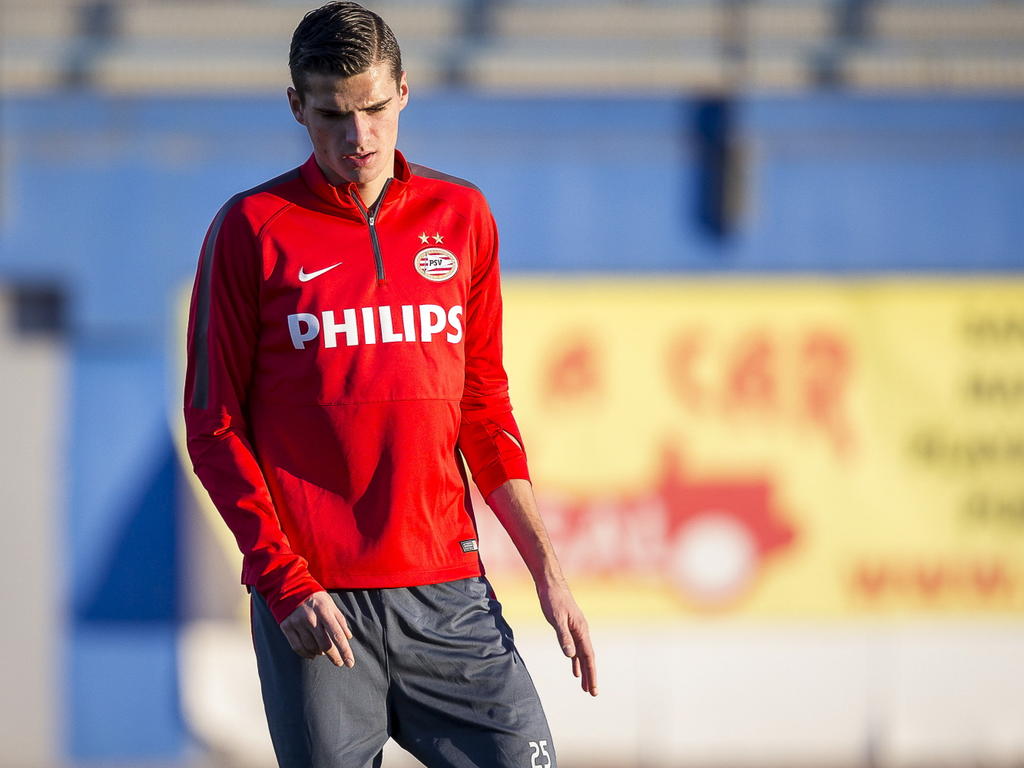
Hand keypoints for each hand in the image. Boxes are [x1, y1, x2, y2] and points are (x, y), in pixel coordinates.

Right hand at [279, 591, 354, 667]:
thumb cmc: (315, 598)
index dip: (344, 651)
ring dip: (320, 653)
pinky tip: (312, 654)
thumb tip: (348, 638)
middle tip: (339, 662)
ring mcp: (297, 623)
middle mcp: (310, 617)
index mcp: (324, 610)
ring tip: (324, 652)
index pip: (337, 635)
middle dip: (334, 656)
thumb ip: (340, 620)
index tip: (350, 663)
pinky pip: (298, 647)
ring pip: (311, 647)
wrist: (290, 588)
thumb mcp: (330, 604)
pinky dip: (307, 654)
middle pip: (324, 645)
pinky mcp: (286, 627)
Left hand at [537, 577, 597, 695]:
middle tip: (593, 694)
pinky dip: (576, 661)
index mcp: (581, 631)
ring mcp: (576, 630)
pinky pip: (575, 648)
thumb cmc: (553, 599)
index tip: (594, 690)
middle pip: (588, 658)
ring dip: (584, 671)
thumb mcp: (557, 619)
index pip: (588, 657)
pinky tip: (574, 669)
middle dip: (591, 676)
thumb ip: (564, 637)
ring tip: (585, 687)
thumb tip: (571, 656)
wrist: (550, 584)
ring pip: (582, 655)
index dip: (592, 674)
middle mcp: (582, 632)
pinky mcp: (568, 628)